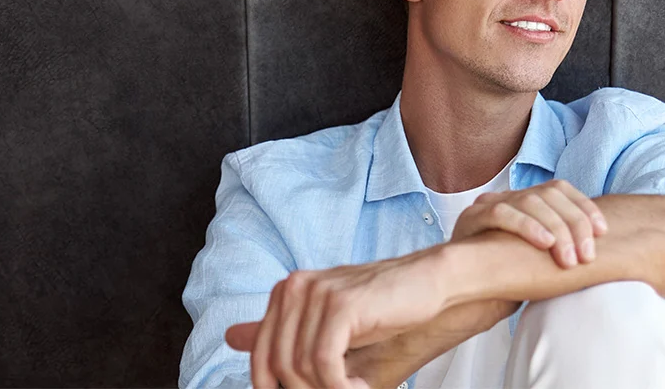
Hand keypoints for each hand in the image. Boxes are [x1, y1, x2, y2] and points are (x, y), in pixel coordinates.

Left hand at [225, 249, 448, 388]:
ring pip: (298, 370)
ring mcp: (315, 293)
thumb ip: (283, 337)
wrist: (434, 286)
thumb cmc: (386, 313)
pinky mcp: (340, 304)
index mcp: (286, 293)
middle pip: (275, 368)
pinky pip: (322, 364)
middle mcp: (294, 288)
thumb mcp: (330, 334)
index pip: (261, 359)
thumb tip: (230, 336)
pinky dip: (341, 388)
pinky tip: (362, 387)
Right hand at [451, 179, 607, 267]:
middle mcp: (509, 197)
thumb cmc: (507, 281)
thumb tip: (599, 245)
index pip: (560, 189)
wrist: (466, 297)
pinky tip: (545, 243)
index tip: (603, 231)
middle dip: (574, 223)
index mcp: (526, 202)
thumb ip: (562, 245)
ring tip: (569, 257)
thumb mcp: (542, 260)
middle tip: (587, 255)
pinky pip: (501, 213)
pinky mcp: (471, 217)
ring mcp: (488, 204)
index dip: (584, 206)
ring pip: (529, 200)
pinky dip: (527, 226)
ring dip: (555, 228)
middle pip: (549, 193)